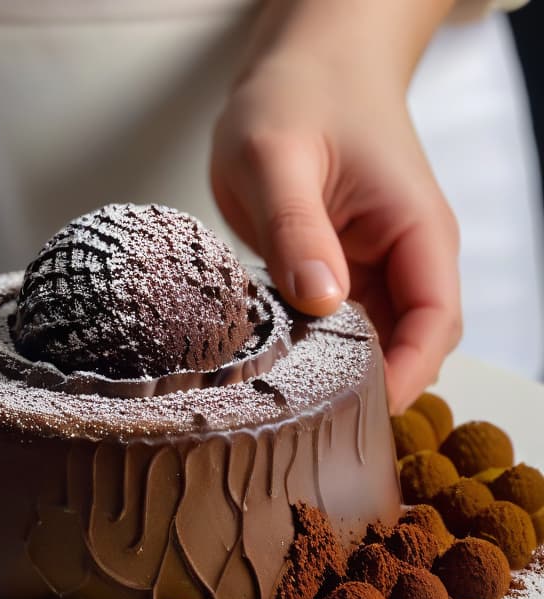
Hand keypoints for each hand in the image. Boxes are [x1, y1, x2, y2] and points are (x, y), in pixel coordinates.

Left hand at [211, 0, 459, 412]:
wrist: (303, 64)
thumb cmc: (300, 94)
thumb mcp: (279, 157)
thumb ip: (298, 229)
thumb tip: (321, 303)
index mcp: (416, 230)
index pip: (434, 322)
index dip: (404, 376)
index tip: (355, 416)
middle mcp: (406, 255)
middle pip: (409, 346)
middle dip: (369, 388)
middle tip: (306, 423)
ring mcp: (375, 264)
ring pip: (373, 341)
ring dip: (339, 372)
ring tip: (285, 402)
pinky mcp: (341, 268)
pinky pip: (339, 323)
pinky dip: (315, 347)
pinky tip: (276, 364)